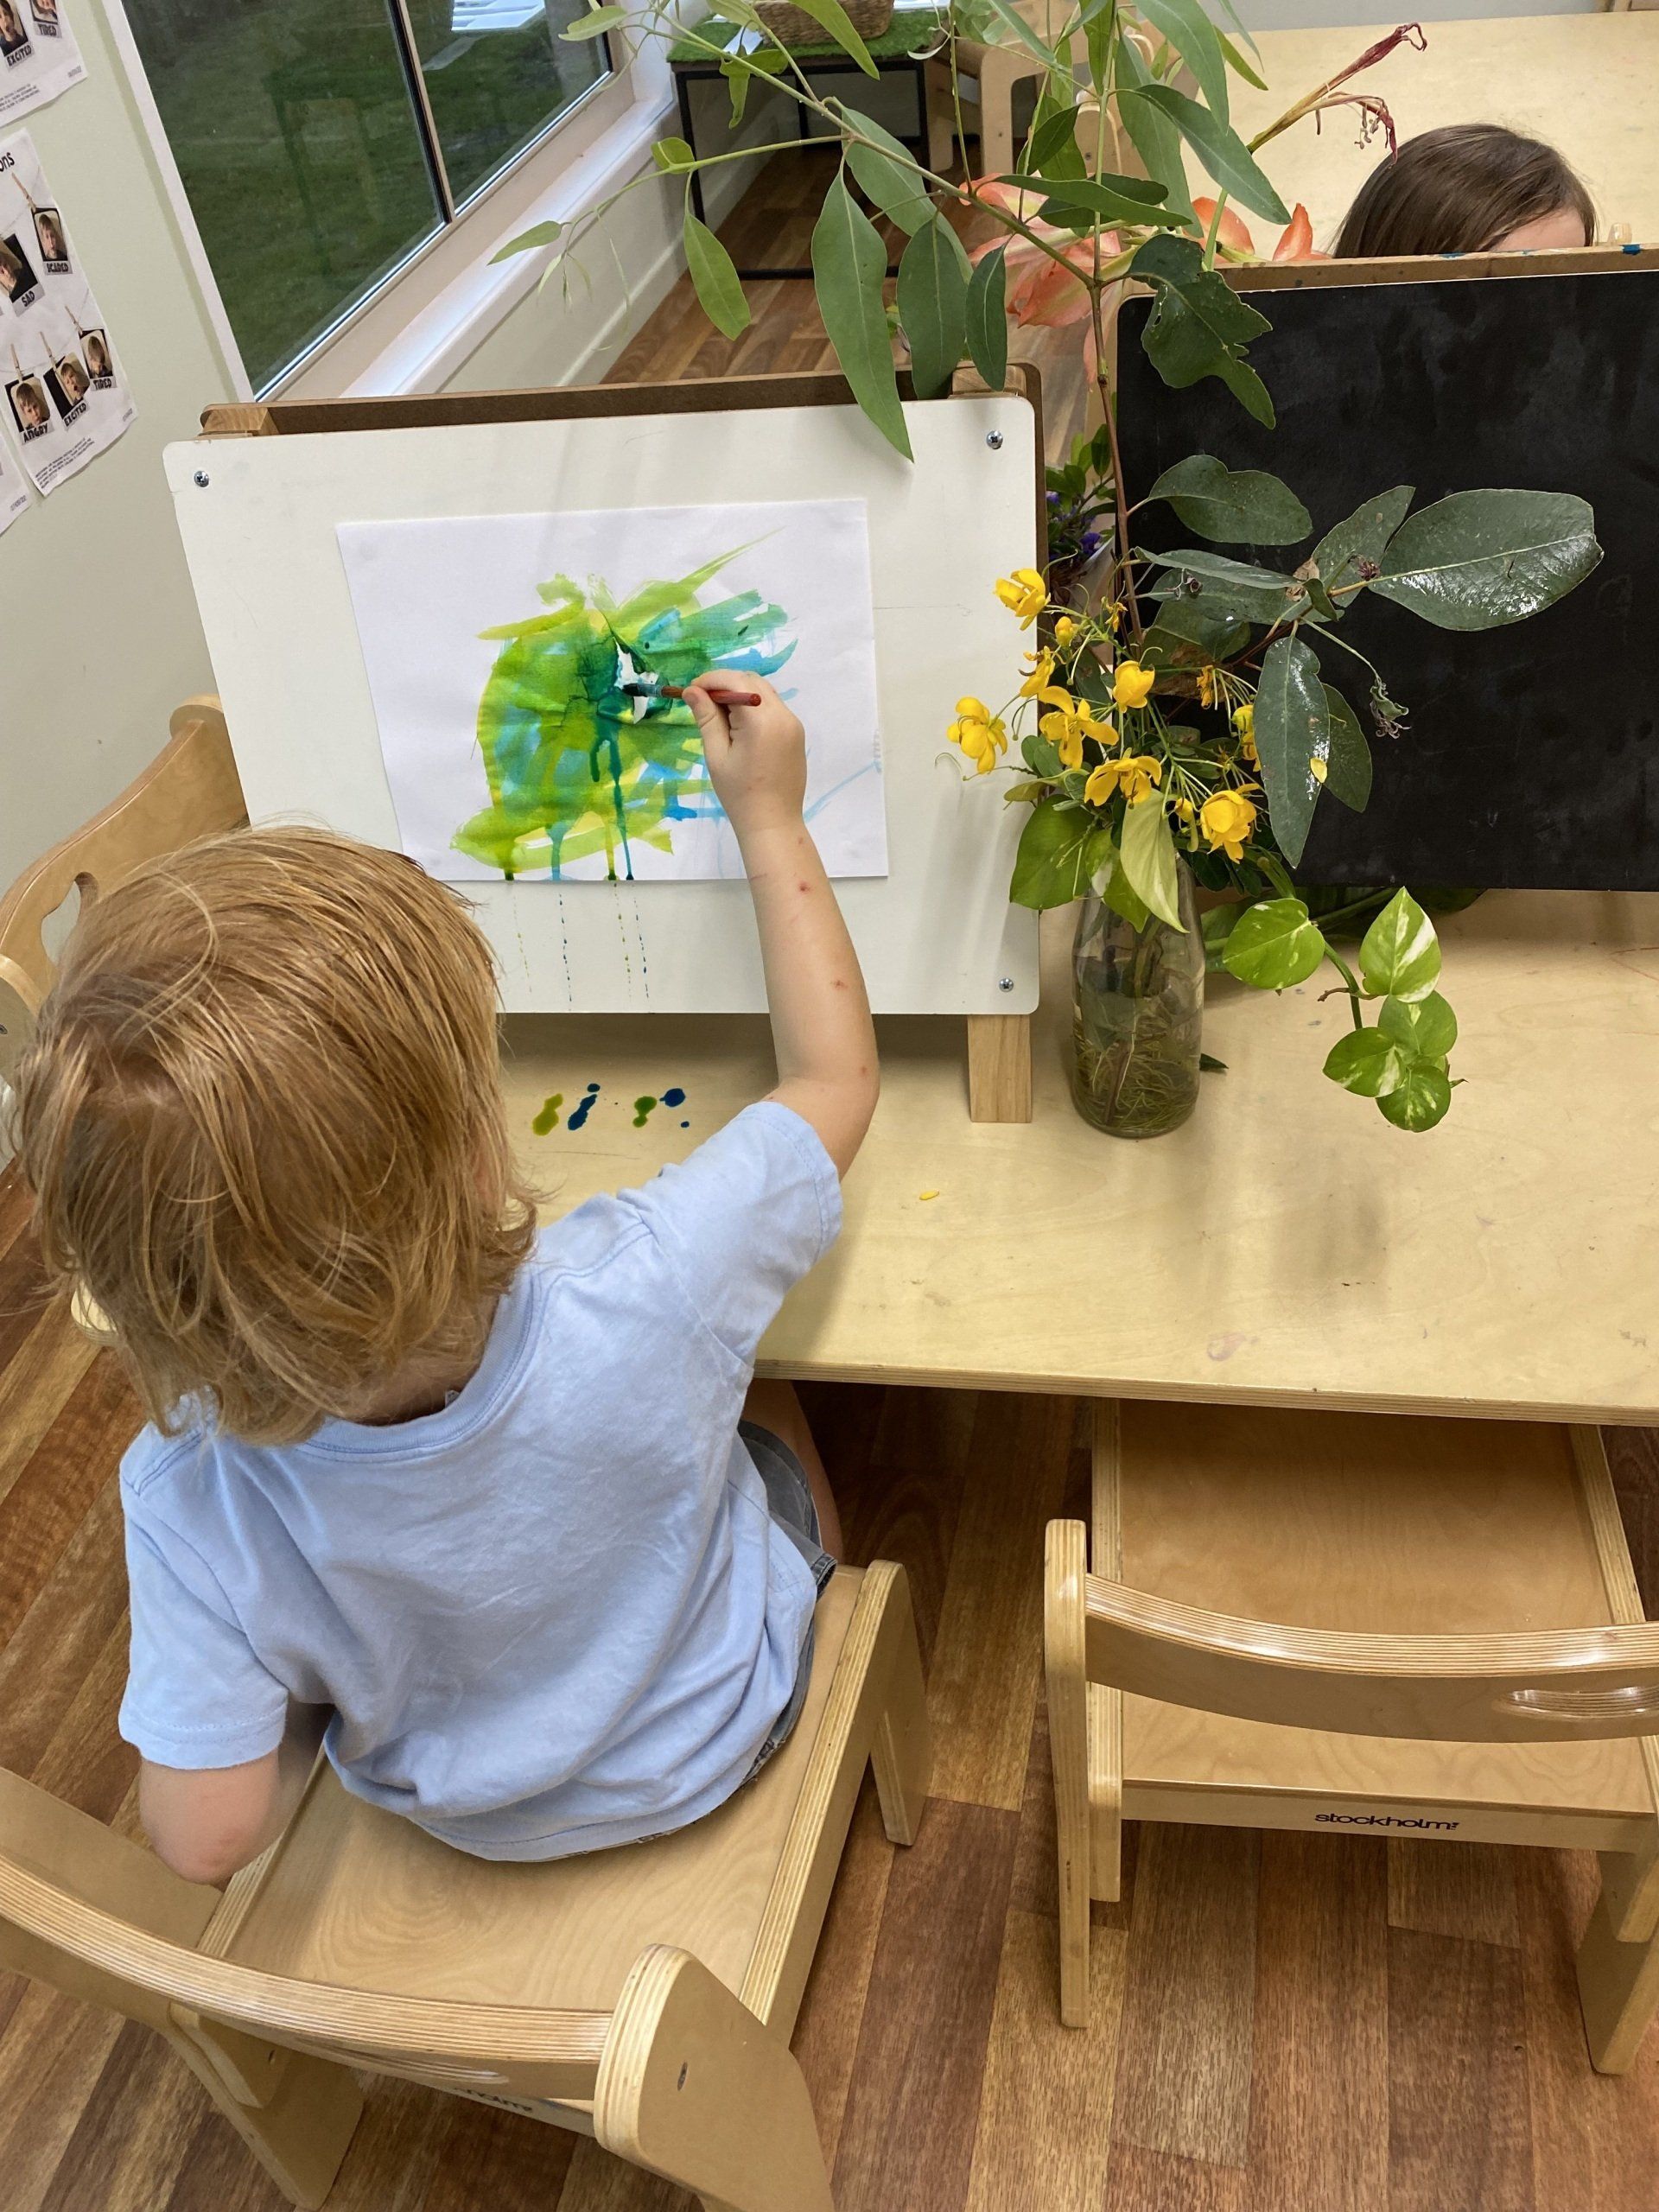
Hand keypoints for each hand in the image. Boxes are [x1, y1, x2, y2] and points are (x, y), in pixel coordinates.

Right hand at [683, 672, 805, 841]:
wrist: (773, 823)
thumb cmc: (739, 795)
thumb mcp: (717, 755)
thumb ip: (707, 718)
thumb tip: (692, 691)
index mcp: (761, 721)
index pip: (735, 681)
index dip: (711, 681)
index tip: (691, 691)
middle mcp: (782, 715)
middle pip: (751, 681)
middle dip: (725, 683)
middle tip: (702, 701)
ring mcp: (793, 723)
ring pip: (764, 691)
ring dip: (740, 693)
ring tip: (718, 714)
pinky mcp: (796, 732)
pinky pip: (773, 707)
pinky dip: (754, 705)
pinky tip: (739, 724)